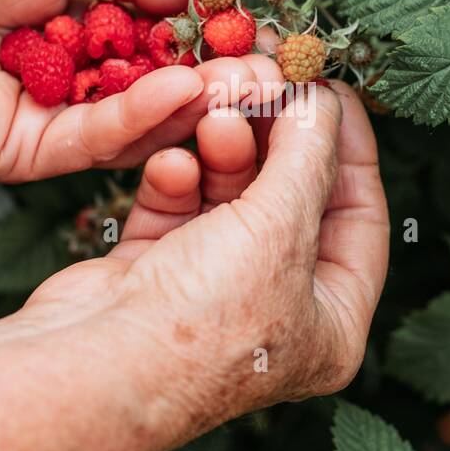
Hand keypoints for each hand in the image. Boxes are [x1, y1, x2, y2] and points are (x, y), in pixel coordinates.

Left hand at [0, 0, 281, 180]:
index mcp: (78, 26)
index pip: (162, 39)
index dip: (212, 37)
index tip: (263, 32)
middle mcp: (73, 79)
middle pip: (163, 89)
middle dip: (218, 79)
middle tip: (274, 72)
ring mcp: (53, 121)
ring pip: (142, 123)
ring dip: (195, 101)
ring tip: (245, 81)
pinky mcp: (29, 154)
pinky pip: (99, 140)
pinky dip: (145, 116)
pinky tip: (184, 88)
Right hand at [20, 82, 390, 421]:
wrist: (89, 367)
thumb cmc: (203, 320)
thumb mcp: (280, 229)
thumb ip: (307, 156)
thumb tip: (321, 100)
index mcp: (331, 323)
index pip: (360, 215)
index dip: (347, 146)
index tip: (328, 86)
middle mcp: (276, 310)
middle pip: (292, 199)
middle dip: (275, 139)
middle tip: (261, 84)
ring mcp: (213, 292)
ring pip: (231, 195)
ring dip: (223, 148)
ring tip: (215, 113)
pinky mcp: (153, 273)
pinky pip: (179, 208)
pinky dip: (177, 179)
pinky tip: (172, 161)